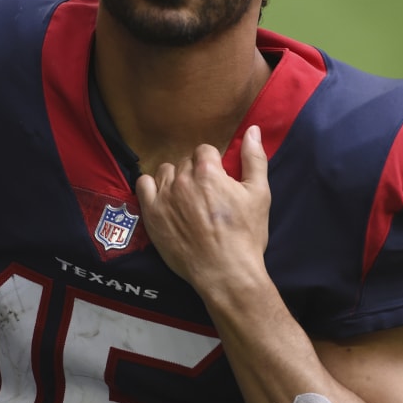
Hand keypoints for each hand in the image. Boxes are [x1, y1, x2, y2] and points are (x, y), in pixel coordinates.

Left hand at [135, 125, 271, 292]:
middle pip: (185, 162)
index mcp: (208, 171)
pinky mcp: (152, 214)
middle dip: (195, 173)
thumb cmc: (245, 235)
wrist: (225, 272)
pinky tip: (163, 197)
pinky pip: (142, 185)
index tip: (218, 180)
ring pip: (165, 172)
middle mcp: (183, 179)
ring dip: (174, 179)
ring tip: (186, 198)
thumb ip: (254, 158)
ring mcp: (164, 197)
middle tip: (206, 195)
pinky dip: (151, 186)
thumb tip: (252, 130)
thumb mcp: (259, 194)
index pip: (204, 151)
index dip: (212, 164)